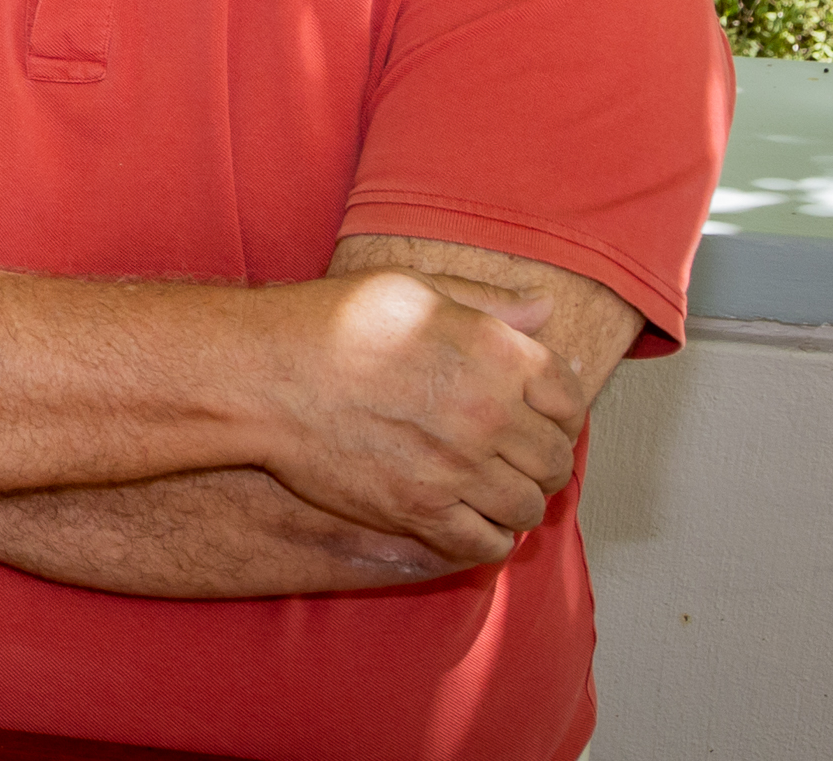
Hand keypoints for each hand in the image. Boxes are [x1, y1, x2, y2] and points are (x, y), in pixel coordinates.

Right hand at [255, 270, 586, 564]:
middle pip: (554, 457)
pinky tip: (468, 517)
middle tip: (514, 455)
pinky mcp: (421, 510)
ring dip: (517, 499)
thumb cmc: (329, 323)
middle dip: (541, 458)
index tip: (539, 414)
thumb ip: (487, 303)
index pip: (570, 396)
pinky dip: (488, 537)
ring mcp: (456, 467)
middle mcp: (487, 412)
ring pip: (527, 506)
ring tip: (491, 488)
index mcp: (493, 353)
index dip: (560, 408)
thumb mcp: (410, 289)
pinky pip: (486, 544)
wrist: (262, 375)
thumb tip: (546, 311)